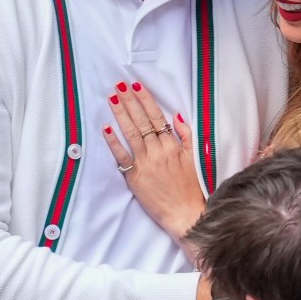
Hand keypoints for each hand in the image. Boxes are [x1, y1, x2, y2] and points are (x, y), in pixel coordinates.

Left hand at [102, 81, 206, 252]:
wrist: (185, 214)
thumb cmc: (190, 188)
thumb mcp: (194, 159)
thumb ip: (186, 136)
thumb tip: (177, 116)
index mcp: (172, 146)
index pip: (157, 117)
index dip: (145, 100)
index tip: (136, 86)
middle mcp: (158, 151)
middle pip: (142, 121)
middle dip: (130, 101)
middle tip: (119, 86)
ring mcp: (145, 163)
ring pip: (131, 133)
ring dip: (121, 114)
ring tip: (112, 98)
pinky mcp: (134, 177)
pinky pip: (121, 156)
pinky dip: (113, 142)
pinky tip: (106, 128)